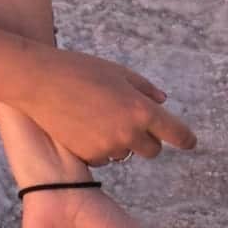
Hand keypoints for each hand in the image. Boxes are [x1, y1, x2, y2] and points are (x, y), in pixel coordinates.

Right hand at [13, 47, 196, 165]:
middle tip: (129, 122)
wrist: (38, 82)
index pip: (176, 133)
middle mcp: (128, 133)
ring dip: (121, 142)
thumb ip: (144, 89)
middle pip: (152, 150)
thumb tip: (161, 102)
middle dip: (147, 138)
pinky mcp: (88, 156)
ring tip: (98, 119)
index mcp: (141, 110)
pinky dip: (100, 148)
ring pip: (126, 153)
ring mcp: (108, 147)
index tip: (189, 142)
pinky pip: (104, 158)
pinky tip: (84, 128)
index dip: (186, 138)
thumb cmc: (79, 70)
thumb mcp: (117, 72)